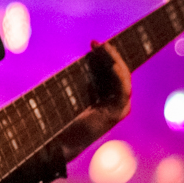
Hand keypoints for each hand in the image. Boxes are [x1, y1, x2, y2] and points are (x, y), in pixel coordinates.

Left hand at [59, 41, 131, 161]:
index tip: (93, 42)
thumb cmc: (61, 116)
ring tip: (105, 48)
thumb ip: (79, 74)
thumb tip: (82, 54)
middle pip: (118, 71)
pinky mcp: (118, 113)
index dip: (105, 54)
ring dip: (115, 61)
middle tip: (98, 42)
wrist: (60, 140)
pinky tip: (112, 65)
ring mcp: (119, 107)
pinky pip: (123, 91)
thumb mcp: (71, 89)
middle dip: (109, 54)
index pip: (110, 69)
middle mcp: (114, 100)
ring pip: (124, 78)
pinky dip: (120, 76)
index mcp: (104, 94)